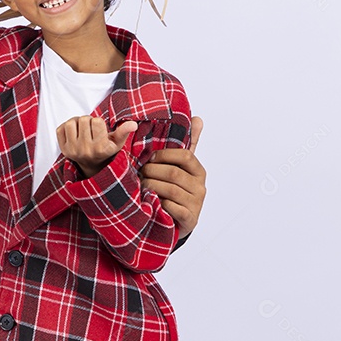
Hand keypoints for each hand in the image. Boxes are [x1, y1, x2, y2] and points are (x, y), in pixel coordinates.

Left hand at [57, 117, 136, 177]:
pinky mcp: (63, 149)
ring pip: (71, 122)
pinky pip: (60, 128)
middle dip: (88, 121)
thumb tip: (133, 124)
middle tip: (91, 130)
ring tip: (82, 130)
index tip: (100, 130)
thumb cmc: (105, 150)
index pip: (96, 121)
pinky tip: (74, 133)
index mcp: (101, 148)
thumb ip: (124, 132)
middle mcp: (86, 150)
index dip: (98, 122)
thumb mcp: (117, 143)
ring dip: (76, 122)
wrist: (91, 165)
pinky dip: (66, 127)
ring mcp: (73, 150)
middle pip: (83, 119)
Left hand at [140, 116, 205, 239]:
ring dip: (151, 186)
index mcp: (198, 170)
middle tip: (140, 173)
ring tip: (141, 185)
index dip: (164, 155)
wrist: (175, 222)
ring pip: (170, 190)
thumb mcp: (180, 167)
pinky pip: (171, 207)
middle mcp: (200, 187)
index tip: (150, 158)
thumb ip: (187, 145)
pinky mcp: (189, 219)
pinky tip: (151, 201)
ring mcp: (196, 204)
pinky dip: (158, 203)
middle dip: (152, 172)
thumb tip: (198, 118)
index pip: (185, 155)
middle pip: (173, 173)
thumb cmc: (175, 190)